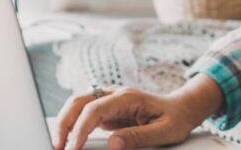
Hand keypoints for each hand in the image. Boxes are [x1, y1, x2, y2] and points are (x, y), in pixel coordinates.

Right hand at [53, 74, 222, 149]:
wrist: (183, 108)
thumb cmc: (176, 118)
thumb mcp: (164, 131)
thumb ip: (138, 137)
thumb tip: (113, 144)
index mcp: (128, 97)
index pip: (95, 109)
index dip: (81, 128)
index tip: (74, 148)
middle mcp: (115, 95)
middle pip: (79, 101)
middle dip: (64, 123)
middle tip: (57, 146)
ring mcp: (110, 101)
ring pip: (78, 105)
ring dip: (65, 122)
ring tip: (59, 144)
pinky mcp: (108, 110)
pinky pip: (85, 114)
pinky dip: (74, 125)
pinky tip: (71, 140)